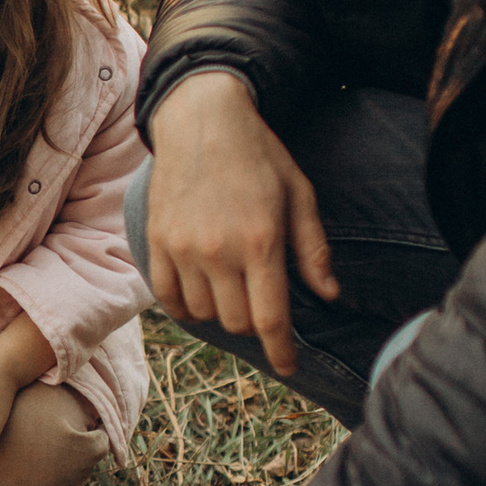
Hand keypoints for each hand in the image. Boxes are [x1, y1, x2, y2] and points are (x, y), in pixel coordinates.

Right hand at [145, 69, 338, 378]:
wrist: (201, 119)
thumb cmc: (258, 155)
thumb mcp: (299, 194)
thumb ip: (313, 249)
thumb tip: (328, 295)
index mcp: (260, 241)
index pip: (270, 318)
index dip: (281, 351)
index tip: (288, 367)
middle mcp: (219, 251)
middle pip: (236, 322)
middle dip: (252, 321)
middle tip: (259, 297)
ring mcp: (183, 248)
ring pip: (203, 313)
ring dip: (220, 309)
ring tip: (230, 283)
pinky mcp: (157, 242)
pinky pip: (168, 298)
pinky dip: (186, 305)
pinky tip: (200, 289)